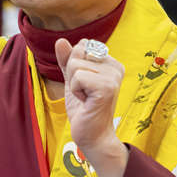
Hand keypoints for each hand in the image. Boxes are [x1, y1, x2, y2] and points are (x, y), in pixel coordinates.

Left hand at [55, 37, 127, 176]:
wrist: (92, 136)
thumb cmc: (84, 109)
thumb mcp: (72, 80)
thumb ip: (67, 60)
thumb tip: (60, 40)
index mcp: (111, 62)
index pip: (82, 45)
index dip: (74, 65)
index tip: (84, 84)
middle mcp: (116, 66)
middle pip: (78, 52)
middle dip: (72, 73)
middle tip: (83, 92)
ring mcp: (113, 77)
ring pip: (75, 65)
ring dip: (74, 84)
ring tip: (85, 98)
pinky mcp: (107, 87)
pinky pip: (77, 77)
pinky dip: (75, 91)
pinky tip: (86, 102)